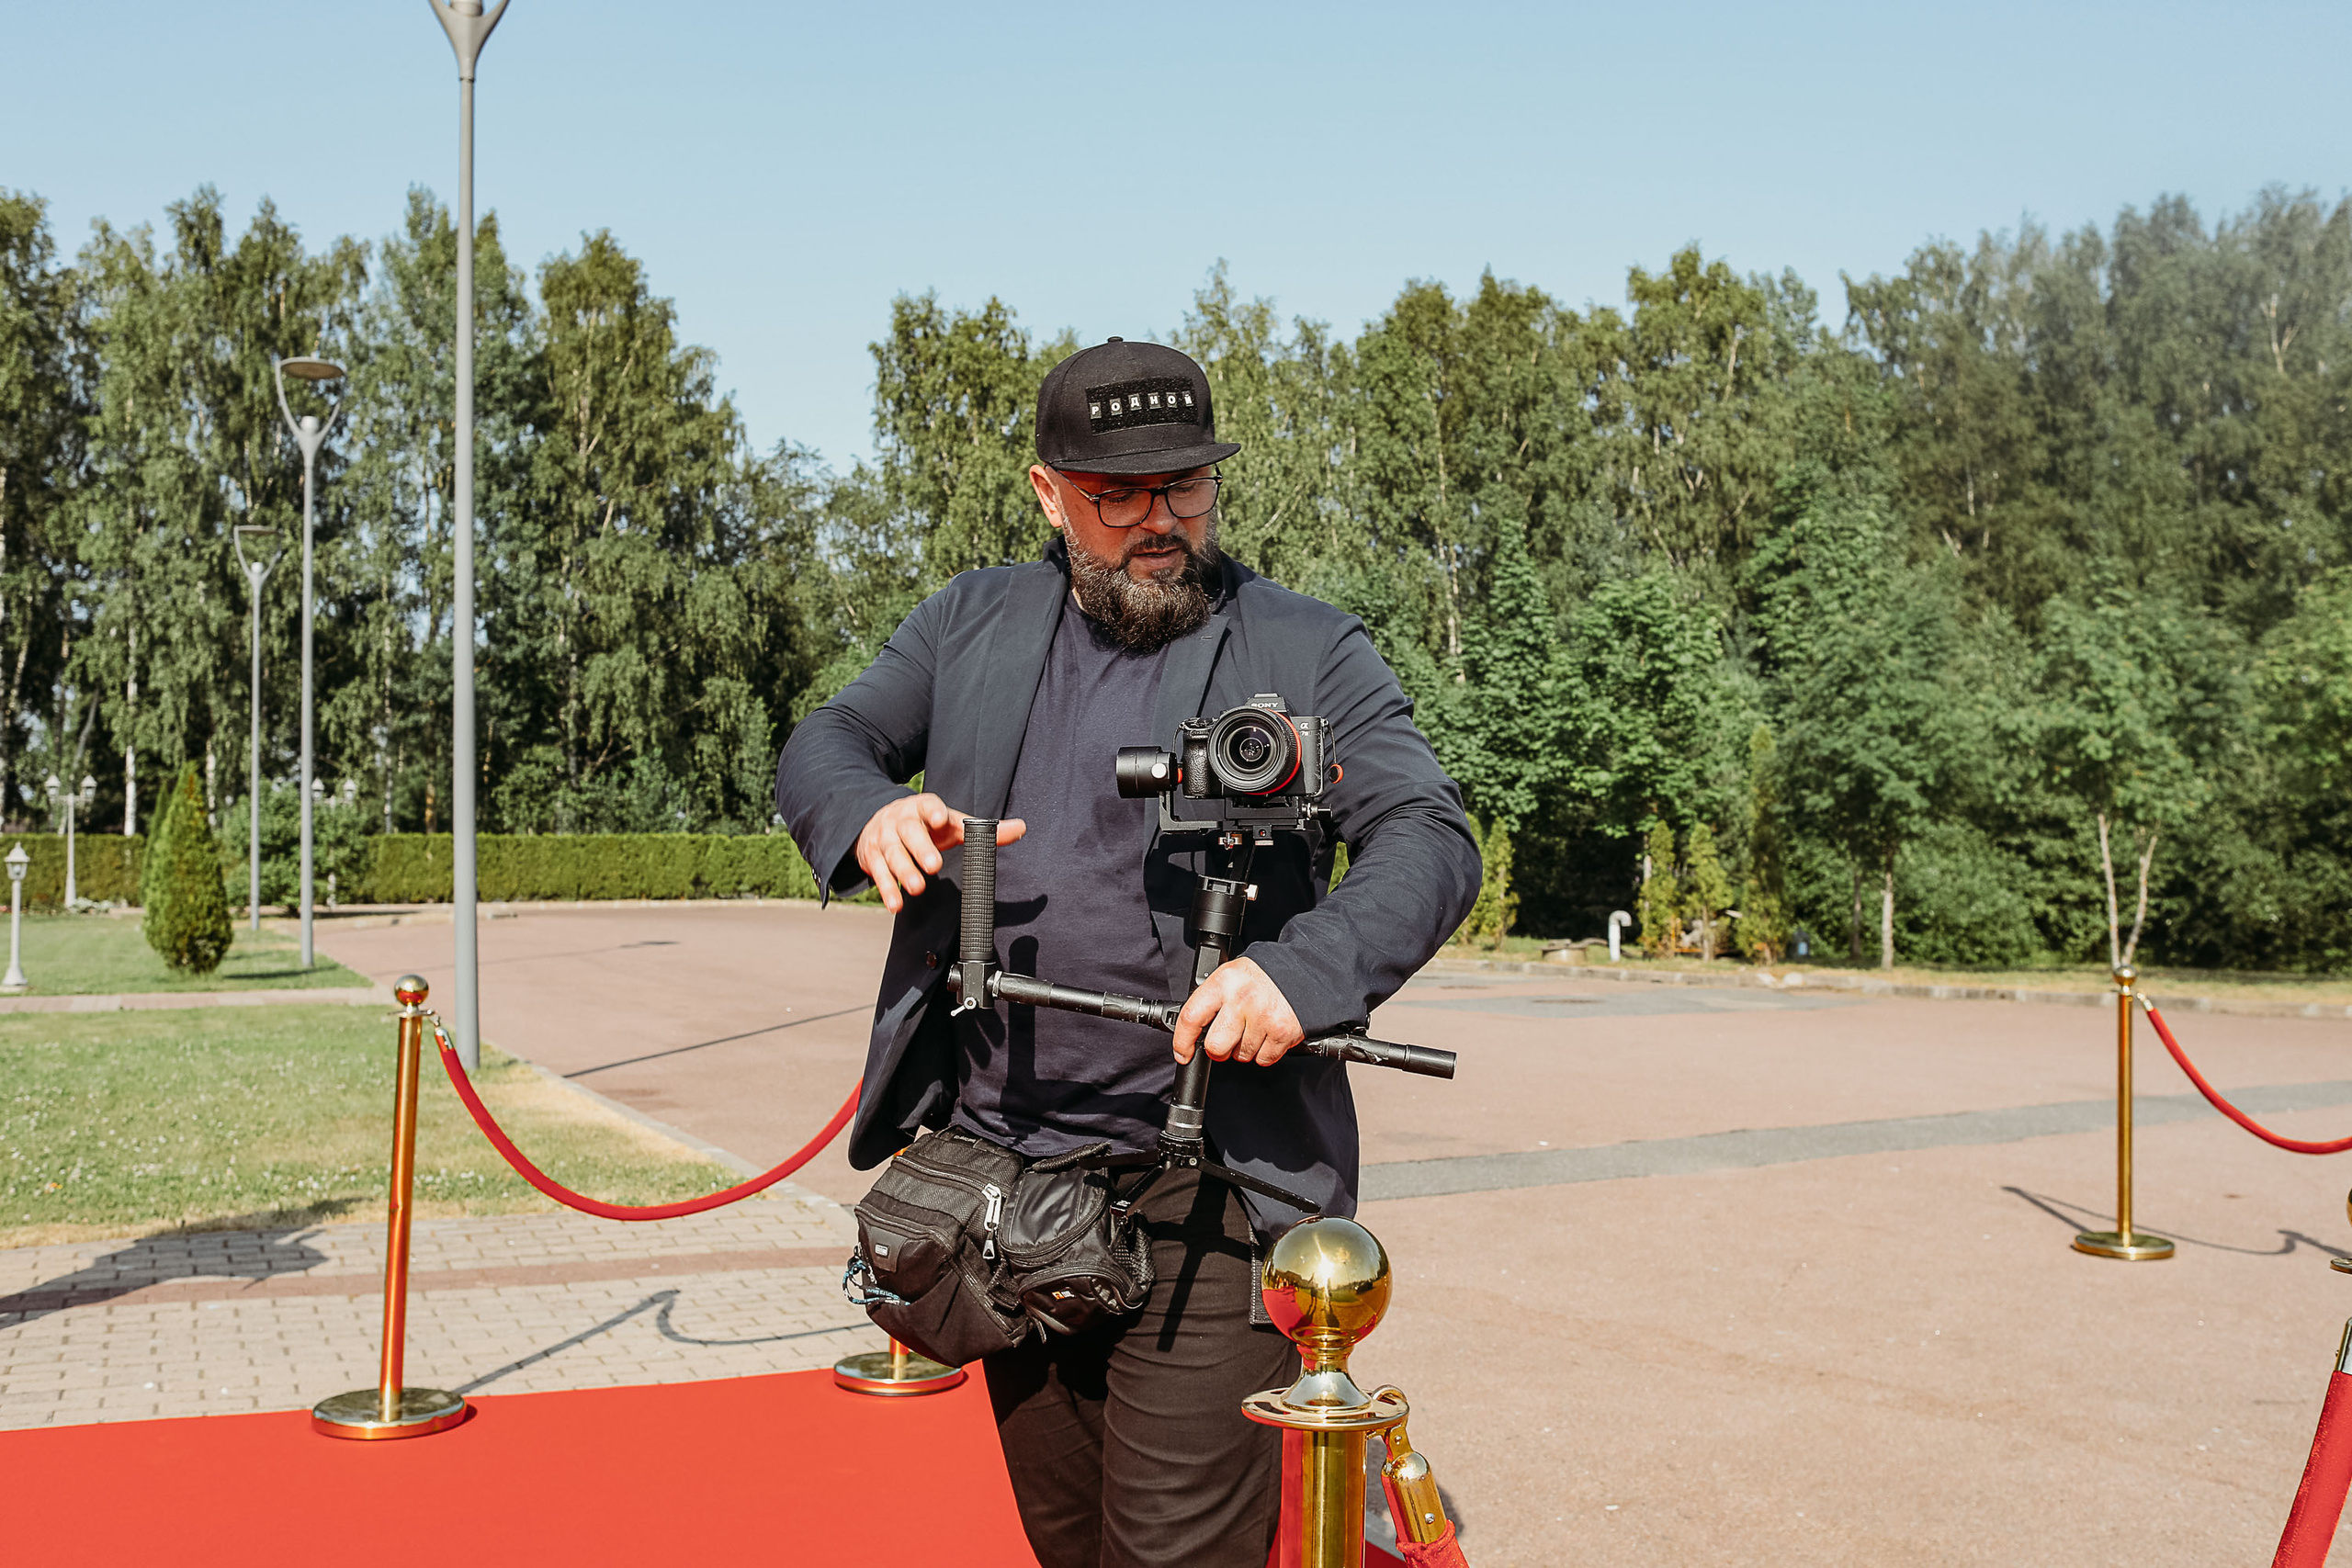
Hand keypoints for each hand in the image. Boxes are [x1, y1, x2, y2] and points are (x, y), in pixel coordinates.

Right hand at [853, 793, 1026, 913]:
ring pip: (892, 854)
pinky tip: (896, 904)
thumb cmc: (925, 825)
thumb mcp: (951, 823)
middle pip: (910, 833)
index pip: (929, 806)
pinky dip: (887, 889)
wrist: (877, 821)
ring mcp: (884, 838)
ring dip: (904, 871)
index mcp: (924, 808)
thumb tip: (1020, 828)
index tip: (943, 819)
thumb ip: (983, 829)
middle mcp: (901, 820)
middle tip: (933, 866)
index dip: (935, 811)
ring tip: (917, 888)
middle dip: (921, 848)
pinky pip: (878, 874)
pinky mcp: (871, 857)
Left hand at [1172, 957, 1303, 1068]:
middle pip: (1216, 1046)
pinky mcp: (1282, 1033)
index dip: (1182, 1041)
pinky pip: (1264, 1059)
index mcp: (1224, 982)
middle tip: (1227, 1039)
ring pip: (1241, 1056)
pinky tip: (1268, 1033)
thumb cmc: (1264, 975)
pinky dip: (1265, 1052)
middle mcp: (1242, 1000)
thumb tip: (1195, 1030)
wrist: (1303, 971)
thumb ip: (1213, 999)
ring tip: (1254, 1027)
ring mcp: (1264, 1018)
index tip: (1183, 1052)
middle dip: (1219, 1050)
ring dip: (1244, 1049)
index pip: (1192, 1017)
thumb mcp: (1231, 975)